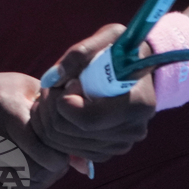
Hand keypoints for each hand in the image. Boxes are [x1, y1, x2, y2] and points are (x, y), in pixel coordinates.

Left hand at [30, 24, 155, 163]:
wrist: (136, 68)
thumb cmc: (121, 49)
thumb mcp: (107, 37)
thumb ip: (80, 53)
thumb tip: (53, 78)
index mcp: (137, 104)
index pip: (89, 120)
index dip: (64, 103)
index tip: (66, 83)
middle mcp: (133, 130)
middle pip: (72, 133)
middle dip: (52, 107)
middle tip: (53, 86)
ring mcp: (121, 144)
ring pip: (66, 144)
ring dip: (50, 118)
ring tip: (55, 94)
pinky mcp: (108, 151)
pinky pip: (70, 150)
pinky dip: (57, 132)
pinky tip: (59, 109)